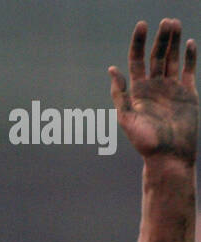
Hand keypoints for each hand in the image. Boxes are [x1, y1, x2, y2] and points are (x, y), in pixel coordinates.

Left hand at [110, 18, 197, 163]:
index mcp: (138, 91)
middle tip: (166, 21)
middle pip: (156, 55)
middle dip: (161, 38)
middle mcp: (154, 87)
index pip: (136, 60)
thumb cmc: (146, 143)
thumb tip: (112, 69)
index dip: (138, 42)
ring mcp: (171, 89)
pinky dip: (190, 57)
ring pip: (172, 59)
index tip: (142, 25)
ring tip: (175, 23)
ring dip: (174, 41)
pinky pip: (188, 70)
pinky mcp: (187, 93)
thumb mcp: (127, 119)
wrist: (169, 157)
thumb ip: (120, 95)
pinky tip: (190, 43)